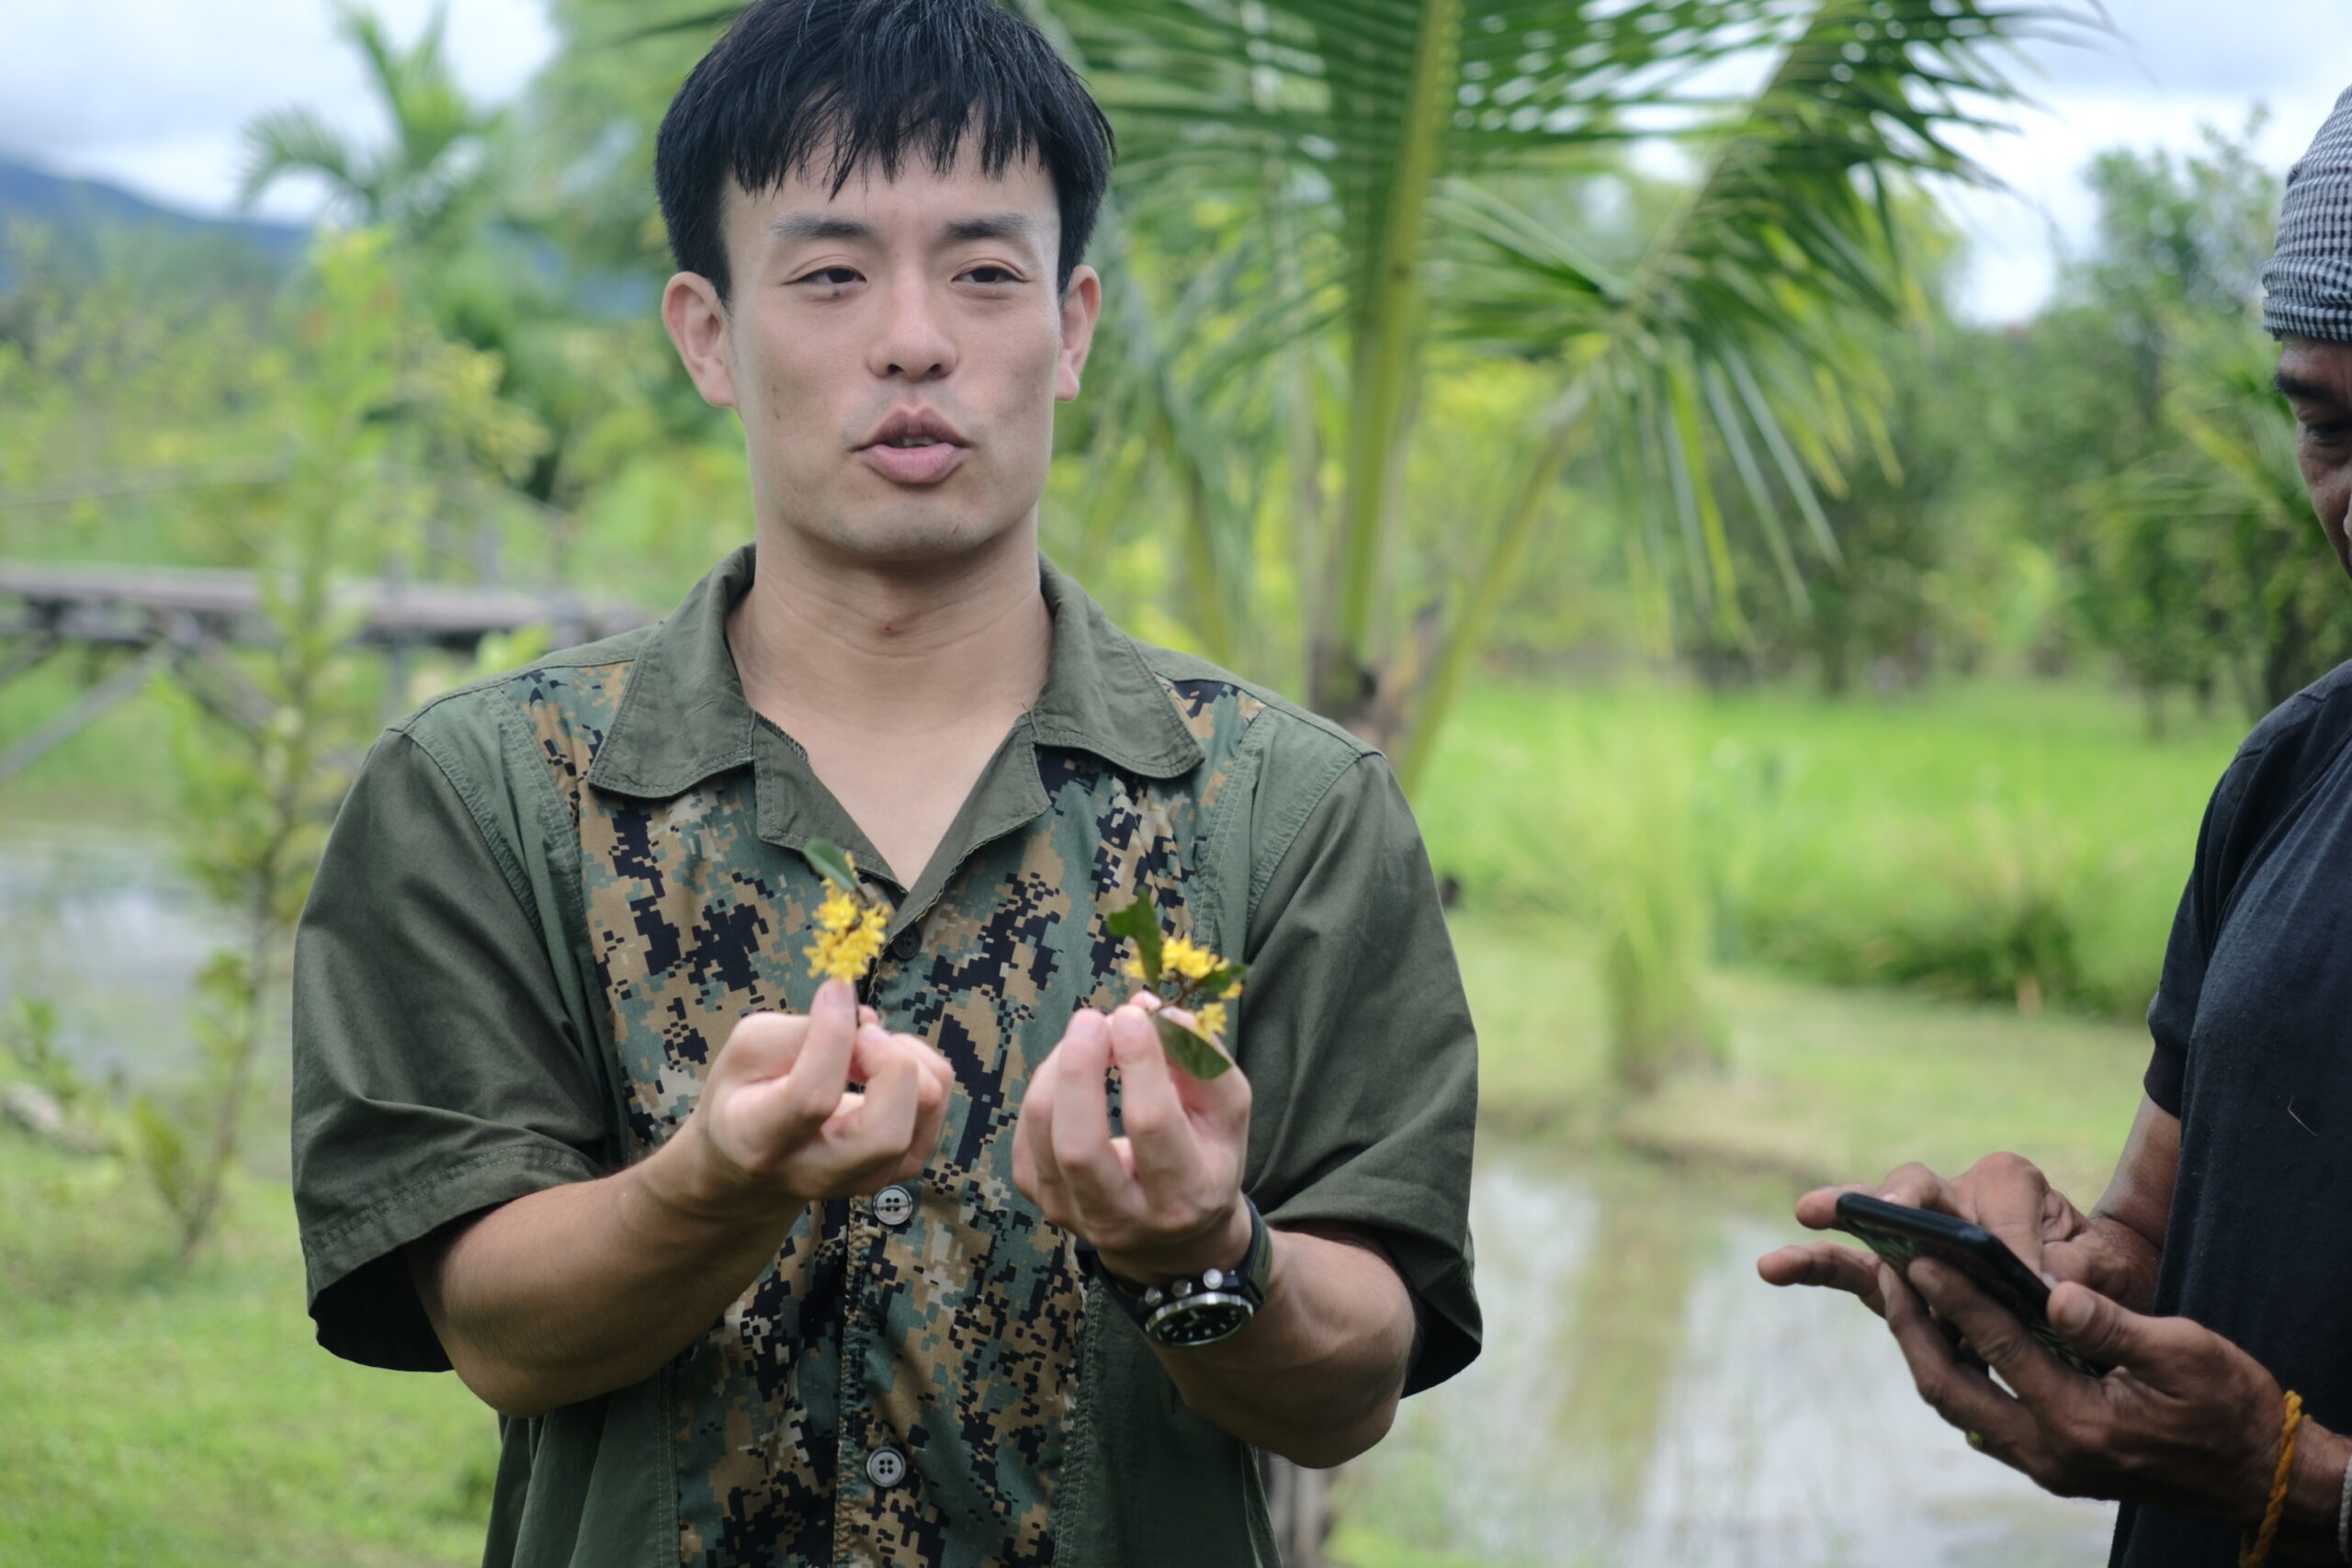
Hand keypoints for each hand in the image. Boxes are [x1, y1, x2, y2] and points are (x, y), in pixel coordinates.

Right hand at [658, 979, 952, 1220]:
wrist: (754, 1165)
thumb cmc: (747, 1095)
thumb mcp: (748, 1051)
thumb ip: (799, 1032)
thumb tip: (861, 1018)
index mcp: (761, 1141)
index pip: (813, 1098)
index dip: (833, 1036)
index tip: (835, 992)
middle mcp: (818, 1172)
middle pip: (886, 1133)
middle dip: (891, 1063)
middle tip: (864, 1032)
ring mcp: (866, 1177)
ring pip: (923, 1110)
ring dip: (906, 1055)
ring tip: (868, 1044)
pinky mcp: (900, 1167)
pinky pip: (936, 1101)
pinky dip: (920, 1066)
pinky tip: (884, 1062)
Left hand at [1012, 993, 1252, 1283]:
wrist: (1172, 1235)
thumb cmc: (1205, 1158)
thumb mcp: (1226, 1112)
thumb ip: (1201, 1059)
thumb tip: (1150, 1008)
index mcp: (1184, 1195)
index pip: (1150, 1124)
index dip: (1138, 1062)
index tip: (1133, 1015)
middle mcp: (1125, 1218)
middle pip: (1080, 1146)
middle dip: (1079, 1070)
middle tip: (1091, 1019)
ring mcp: (1075, 1215)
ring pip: (1042, 1138)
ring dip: (1055, 1072)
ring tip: (1084, 1036)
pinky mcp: (1043, 1202)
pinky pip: (1025, 1140)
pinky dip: (1042, 1092)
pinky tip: (1068, 1071)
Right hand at [1758, 1152, 2149, 1315]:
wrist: (2089, 1290)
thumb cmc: (2098, 1277)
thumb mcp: (2106, 1272)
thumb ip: (2078, 1277)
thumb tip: (2046, 1294)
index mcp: (2012, 1184)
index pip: (1999, 1207)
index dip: (2010, 1246)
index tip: (2032, 1285)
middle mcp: (1957, 1194)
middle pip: (1921, 1188)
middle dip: (1902, 1199)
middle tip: (1889, 1209)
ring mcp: (1918, 1232)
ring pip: (1876, 1221)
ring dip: (1843, 1218)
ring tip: (1807, 1212)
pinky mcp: (1895, 1270)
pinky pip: (1854, 1267)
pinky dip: (1818, 1267)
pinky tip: (1773, 1267)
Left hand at [1882, 1257, 2283, 1523]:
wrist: (2259, 1476)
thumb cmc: (2230, 1405)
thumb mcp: (2185, 1353)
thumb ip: (2112, 1325)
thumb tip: (2053, 1289)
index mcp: (2082, 1422)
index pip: (1999, 1348)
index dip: (1955, 1298)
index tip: (1919, 1255)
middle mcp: (2052, 1452)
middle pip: (1952, 1387)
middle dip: (1912, 1327)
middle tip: (1889, 1271)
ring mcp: (2047, 1465)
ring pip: (1960, 1407)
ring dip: (1926, 1352)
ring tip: (1904, 1295)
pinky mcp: (2050, 1464)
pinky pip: (1982, 1420)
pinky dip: (1958, 1376)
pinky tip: (1946, 1335)